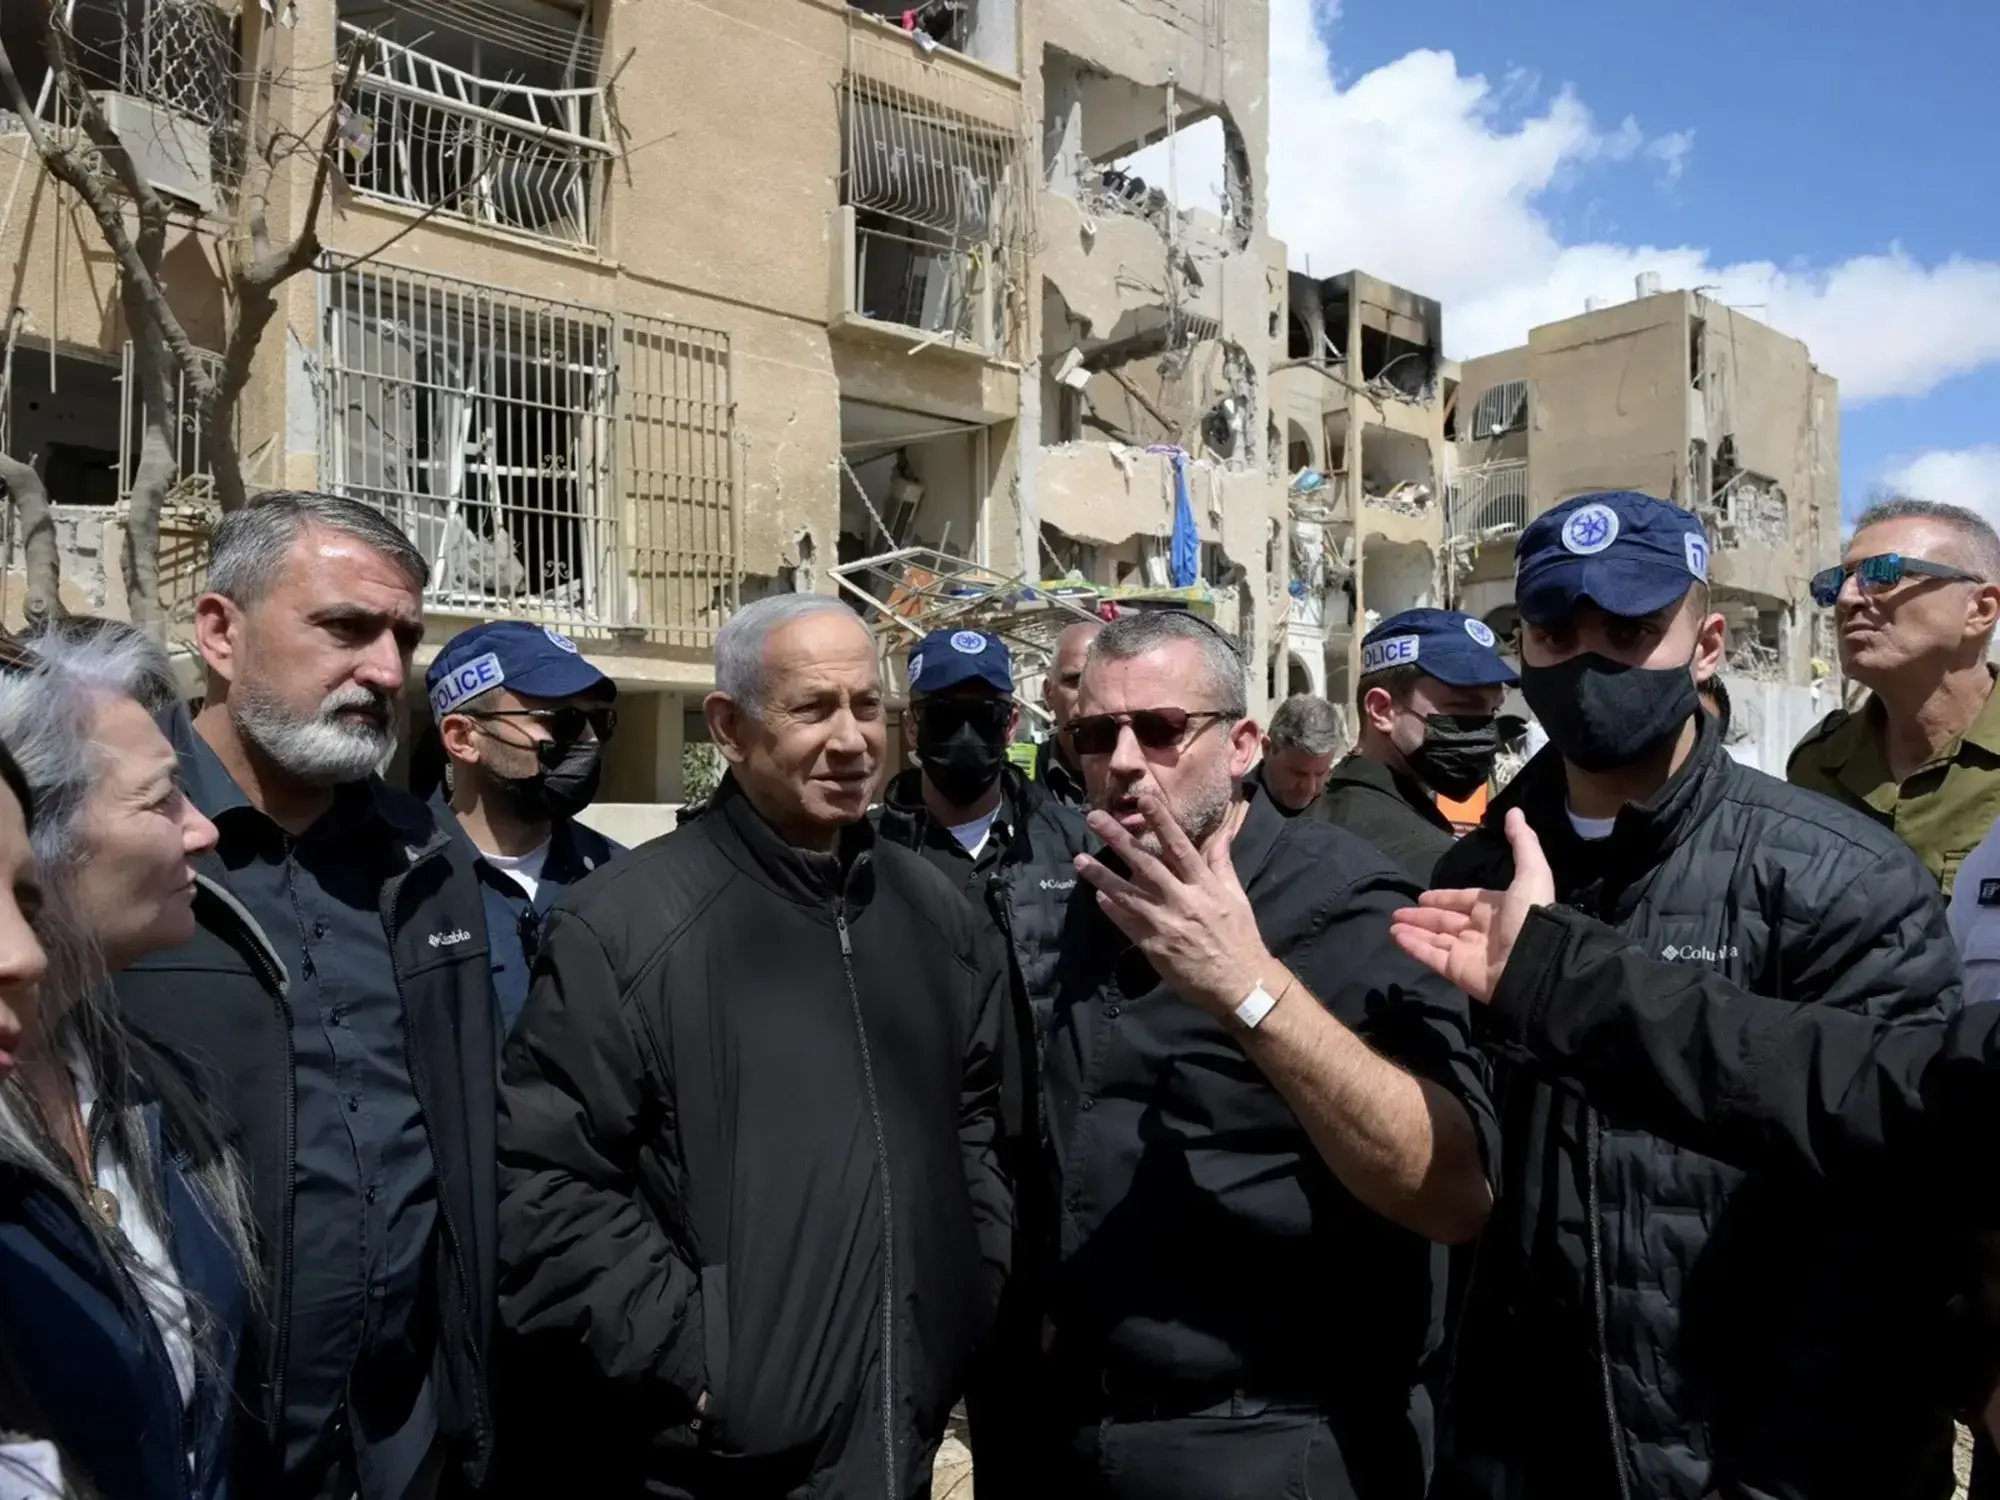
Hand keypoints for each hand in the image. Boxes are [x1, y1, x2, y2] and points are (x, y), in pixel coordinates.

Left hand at [1076, 795, 1267, 1016]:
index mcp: (1205, 886)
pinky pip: (1127, 923)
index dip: (1162, 822)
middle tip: (1095, 818)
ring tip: (1080, 859)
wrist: (1239, 984)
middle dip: (1119, 839)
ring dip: (1102, 876)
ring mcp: (1166, 924)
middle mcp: (1183, 901)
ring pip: (1128, 895)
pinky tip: (1097, 894)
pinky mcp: (1154, 947)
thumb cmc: (1239, 937)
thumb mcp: (1235, 896)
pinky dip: (1111, 909)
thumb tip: (1220, 833)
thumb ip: (1221, 864)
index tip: (1144, 800)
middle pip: (1146, 865)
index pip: (1180, 847)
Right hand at [1389, 809, 1554, 1001]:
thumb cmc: (1531, 916)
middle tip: (1398, 911)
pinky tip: (1396, 936)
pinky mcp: (1457, 971)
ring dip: (1414, 930)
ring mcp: (1467, 952)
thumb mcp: (1531, 873)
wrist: (1536, 961)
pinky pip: (1431, 956)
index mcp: (1495, 909)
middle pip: (1445, 920)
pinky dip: (1413, 947)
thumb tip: (1514, 811)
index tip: (1423, 897)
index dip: (1444, 898)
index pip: (1464, 900)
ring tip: (1392, 923)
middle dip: (1422, 915)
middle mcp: (1480, 930)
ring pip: (1434, 938)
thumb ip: (1522, 843)